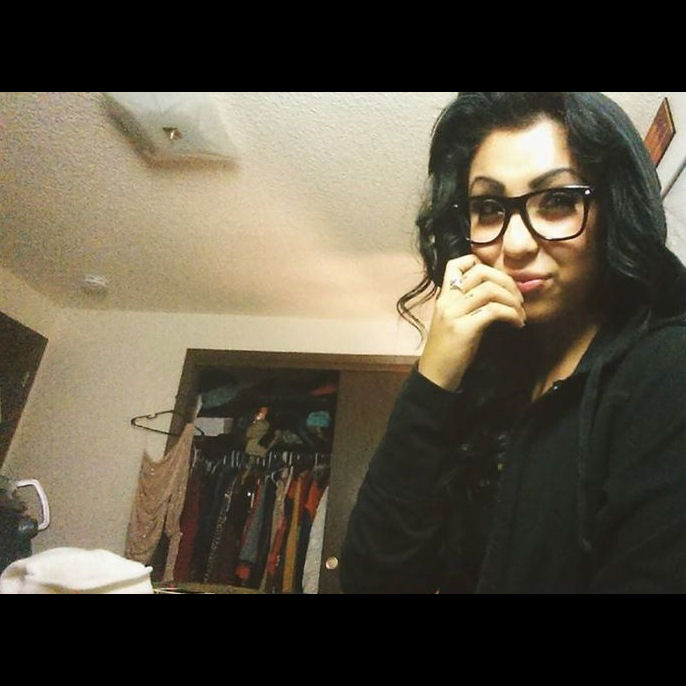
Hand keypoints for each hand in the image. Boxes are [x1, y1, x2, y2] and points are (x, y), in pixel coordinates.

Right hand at [417, 255, 526, 390]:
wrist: (435, 375)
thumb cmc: (449, 351)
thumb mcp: (454, 321)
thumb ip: (467, 305)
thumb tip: (497, 293)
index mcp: (444, 297)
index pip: (456, 264)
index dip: (481, 264)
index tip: (498, 283)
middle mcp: (447, 301)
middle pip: (481, 272)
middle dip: (507, 282)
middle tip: (518, 299)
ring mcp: (453, 314)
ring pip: (490, 290)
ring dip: (513, 300)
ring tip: (520, 314)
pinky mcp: (463, 329)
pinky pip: (494, 311)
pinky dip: (512, 315)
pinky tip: (517, 324)